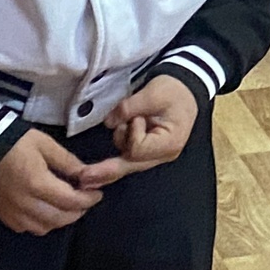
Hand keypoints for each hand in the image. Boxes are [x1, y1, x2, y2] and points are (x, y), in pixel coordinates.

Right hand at [0, 130, 100, 235]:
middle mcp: (25, 204)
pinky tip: (46, 210)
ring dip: (61, 219)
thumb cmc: (16, 142)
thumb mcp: (46, 145)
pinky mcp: (4, 216)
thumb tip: (88, 175)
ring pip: (45, 227)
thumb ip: (68, 162)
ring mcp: (13, 213)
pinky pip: (28, 228)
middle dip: (78, 211)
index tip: (97, 194)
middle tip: (85, 200)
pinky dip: (42, 223)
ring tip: (68, 205)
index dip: (88, 200)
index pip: (71, 201)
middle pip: (60, 219)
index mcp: (38, 184)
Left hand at [76, 77, 200, 189]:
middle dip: (106, 171)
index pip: (138, 148)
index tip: (139, 116)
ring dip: (120, 140)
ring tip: (133, 117)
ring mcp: (155, 155)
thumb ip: (129, 108)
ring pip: (126, 161)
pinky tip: (104, 157)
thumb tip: (109, 123)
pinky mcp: (147, 152)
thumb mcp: (153, 93)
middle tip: (84, 178)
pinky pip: (127, 158)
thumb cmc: (174, 91)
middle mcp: (162, 155)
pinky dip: (115, 155)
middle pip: (130, 165)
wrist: (185, 90)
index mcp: (169, 142)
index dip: (132, 132)